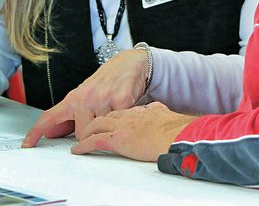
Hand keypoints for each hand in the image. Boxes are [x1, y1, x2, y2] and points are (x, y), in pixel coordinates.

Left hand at [22, 49, 150, 146]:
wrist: (130, 63)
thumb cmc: (107, 82)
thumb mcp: (84, 97)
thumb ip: (68, 117)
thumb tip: (50, 133)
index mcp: (74, 98)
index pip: (50, 117)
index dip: (36, 132)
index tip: (27, 144)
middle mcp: (85, 98)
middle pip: (81, 135)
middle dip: (91, 133)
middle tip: (100, 120)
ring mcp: (102, 99)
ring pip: (100, 131)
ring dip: (108, 127)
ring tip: (113, 112)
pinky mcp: (121, 100)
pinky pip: (117, 123)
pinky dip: (121, 121)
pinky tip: (123, 110)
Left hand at [71, 102, 194, 161]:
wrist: (179, 133)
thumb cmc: (176, 127)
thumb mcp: (162, 111)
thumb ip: (154, 110)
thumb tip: (156, 110)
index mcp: (136, 109)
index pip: (115, 109)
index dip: (105, 115)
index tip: (100, 119)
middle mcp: (126, 114)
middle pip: (100, 115)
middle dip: (89, 122)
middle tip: (82, 129)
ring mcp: (121, 125)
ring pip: (94, 125)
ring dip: (84, 133)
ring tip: (79, 139)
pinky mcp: (118, 138)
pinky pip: (95, 141)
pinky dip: (84, 146)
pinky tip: (78, 150)